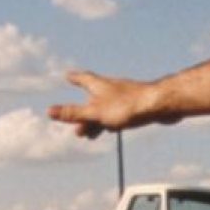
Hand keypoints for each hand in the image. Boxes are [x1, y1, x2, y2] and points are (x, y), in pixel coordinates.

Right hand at [48, 70, 167, 138]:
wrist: (161, 106)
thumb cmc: (128, 107)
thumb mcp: (96, 113)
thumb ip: (74, 113)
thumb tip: (48, 111)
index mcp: (99, 86)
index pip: (83, 78)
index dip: (75, 78)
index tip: (67, 75)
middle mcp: (111, 88)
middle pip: (93, 98)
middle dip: (83, 111)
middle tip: (75, 123)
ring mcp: (125, 96)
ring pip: (106, 108)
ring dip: (96, 120)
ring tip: (90, 134)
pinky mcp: (137, 105)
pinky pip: (120, 113)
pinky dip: (112, 121)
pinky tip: (115, 128)